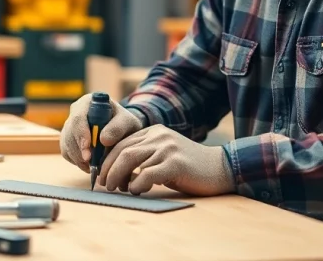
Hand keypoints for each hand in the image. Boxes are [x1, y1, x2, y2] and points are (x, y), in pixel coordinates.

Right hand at [60, 94, 143, 172]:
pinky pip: (67, 152)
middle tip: (92, 165)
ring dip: (79, 158)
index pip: (78, 118)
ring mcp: (69, 126)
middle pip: (70, 133)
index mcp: (88, 103)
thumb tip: (103, 140)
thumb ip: (118, 128)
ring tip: (94, 166)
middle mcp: (75, 112)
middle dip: (80, 151)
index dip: (81, 135)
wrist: (121, 130)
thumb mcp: (127, 122)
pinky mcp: (67, 140)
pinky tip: (89, 165)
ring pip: (67, 144)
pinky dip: (77, 162)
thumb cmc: (124, 123)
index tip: (89, 152)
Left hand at [97, 124, 234, 196]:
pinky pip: (147, 174)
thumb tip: (117, 174)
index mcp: (154, 132)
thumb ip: (145, 157)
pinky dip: (136, 184)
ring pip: (131, 160)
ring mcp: (167, 148)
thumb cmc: (189, 168)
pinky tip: (136, 191)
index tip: (102, 174)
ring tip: (116, 189)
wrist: (220, 169)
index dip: (108, 160)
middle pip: (123, 150)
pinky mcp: (175, 163)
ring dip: (118, 177)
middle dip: (109, 169)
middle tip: (104, 185)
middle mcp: (159, 136)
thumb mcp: (164, 155)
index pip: (122, 142)